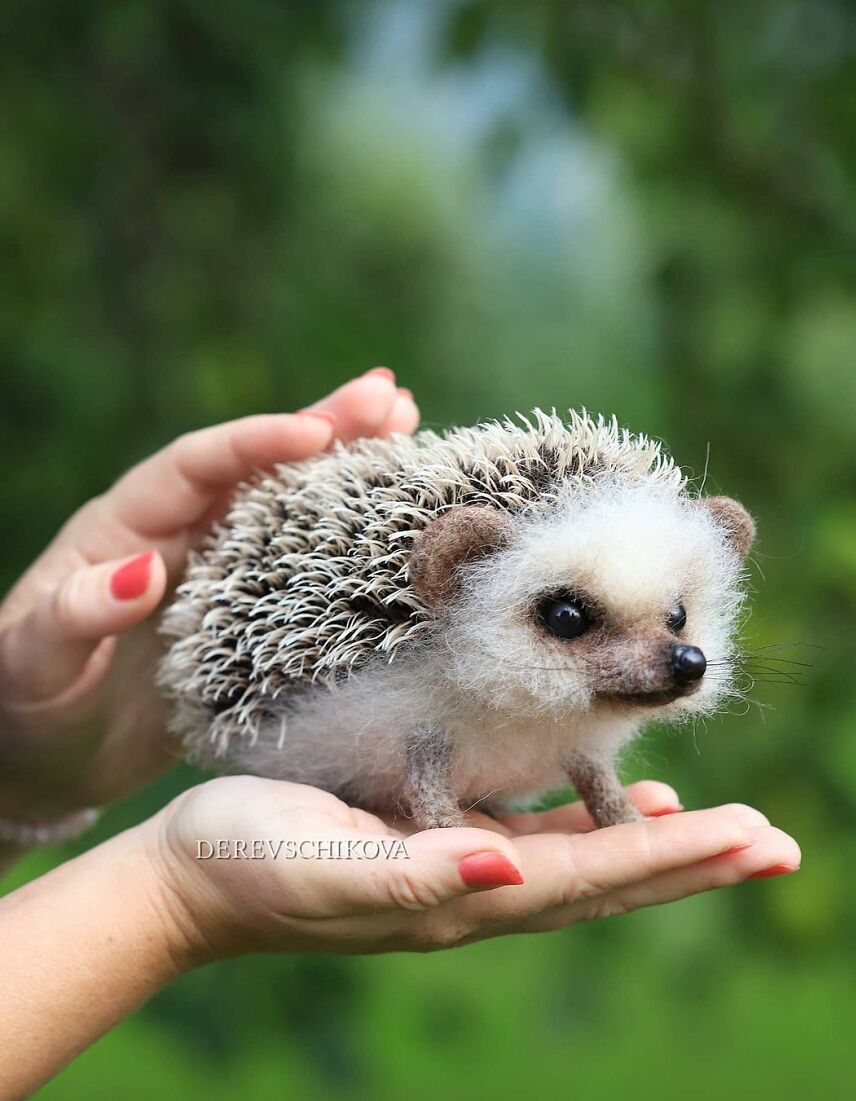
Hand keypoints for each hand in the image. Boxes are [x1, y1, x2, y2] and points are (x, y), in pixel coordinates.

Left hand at [0, 370, 417, 822]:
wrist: (41, 760)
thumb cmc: (22, 706)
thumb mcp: (32, 663)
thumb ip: (75, 616)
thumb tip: (141, 572)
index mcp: (126, 527)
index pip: (197, 466)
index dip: (256, 442)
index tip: (317, 432)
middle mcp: (179, 535)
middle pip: (258, 467)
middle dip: (325, 428)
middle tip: (394, 398)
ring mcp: (217, 573)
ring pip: (290, 504)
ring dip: (346, 464)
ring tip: (409, 423)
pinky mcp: (243, 614)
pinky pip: (302, 565)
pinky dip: (348, 538)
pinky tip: (390, 517)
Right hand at [148, 776, 800, 961]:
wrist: (189, 878)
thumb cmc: (243, 861)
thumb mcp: (317, 863)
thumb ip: (409, 874)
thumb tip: (506, 868)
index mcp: (459, 897)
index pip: (591, 878)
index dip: (674, 857)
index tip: (754, 835)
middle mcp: (477, 894)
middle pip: (610, 879)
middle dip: (698, 862)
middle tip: (779, 845)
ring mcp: (462, 875)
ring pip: (589, 861)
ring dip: (663, 849)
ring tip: (728, 835)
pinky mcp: (439, 846)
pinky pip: (542, 840)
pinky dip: (599, 828)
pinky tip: (629, 807)